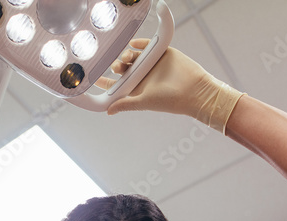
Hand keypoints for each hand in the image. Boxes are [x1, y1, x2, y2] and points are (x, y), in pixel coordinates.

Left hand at [97, 38, 243, 132]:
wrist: (194, 89)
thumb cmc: (170, 101)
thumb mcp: (144, 102)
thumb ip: (125, 104)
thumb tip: (108, 111)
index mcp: (136, 89)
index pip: (116, 85)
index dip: (104, 81)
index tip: (93, 77)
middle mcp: (142, 76)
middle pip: (122, 68)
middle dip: (116, 64)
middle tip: (117, 65)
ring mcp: (151, 64)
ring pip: (132, 55)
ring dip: (126, 54)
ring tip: (127, 57)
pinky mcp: (160, 53)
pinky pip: (146, 45)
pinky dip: (138, 43)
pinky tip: (133, 44)